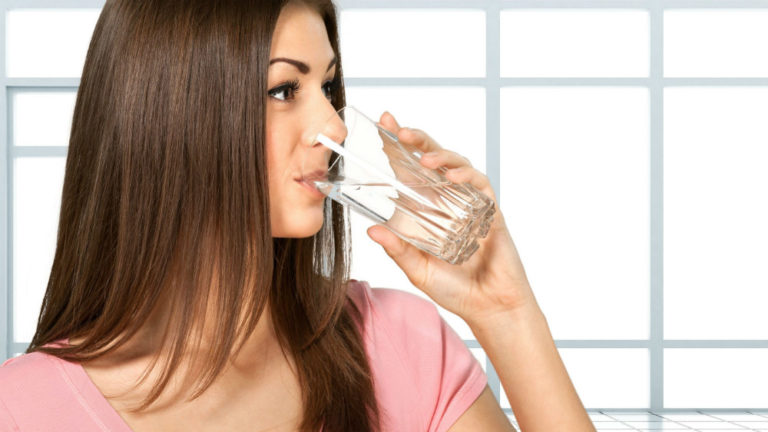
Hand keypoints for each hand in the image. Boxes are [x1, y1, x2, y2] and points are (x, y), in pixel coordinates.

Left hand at [367, 111, 538, 325]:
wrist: (489, 307)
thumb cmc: (454, 289)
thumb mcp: (417, 269)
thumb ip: (398, 249)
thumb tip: (371, 230)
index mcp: (427, 209)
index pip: (409, 170)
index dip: (398, 147)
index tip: (383, 124)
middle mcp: (447, 201)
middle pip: (432, 159)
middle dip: (417, 140)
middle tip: (399, 129)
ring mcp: (470, 203)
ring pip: (457, 165)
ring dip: (441, 155)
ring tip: (424, 157)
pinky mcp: (490, 211)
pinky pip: (480, 185)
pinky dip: (467, 176)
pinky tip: (453, 177)